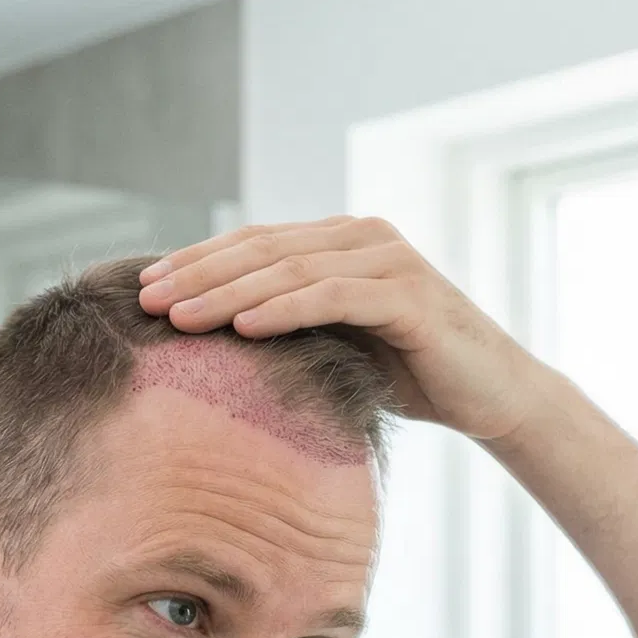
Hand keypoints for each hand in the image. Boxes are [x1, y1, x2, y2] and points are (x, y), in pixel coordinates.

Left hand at [137, 217, 551, 440]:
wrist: (494, 398)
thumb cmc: (413, 378)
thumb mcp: (339, 347)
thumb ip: (291, 329)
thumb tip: (211, 348)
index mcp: (340, 243)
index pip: (255, 243)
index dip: (196, 261)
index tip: (143, 289)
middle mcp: (362, 238)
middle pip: (263, 248)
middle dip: (198, 273)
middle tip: (146, 299)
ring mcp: (388, 261)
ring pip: (291, 267)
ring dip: (229, 292)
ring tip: (180, 317)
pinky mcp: (410, 296)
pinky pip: (334, 296)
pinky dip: (285, 309)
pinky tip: (243, 327)